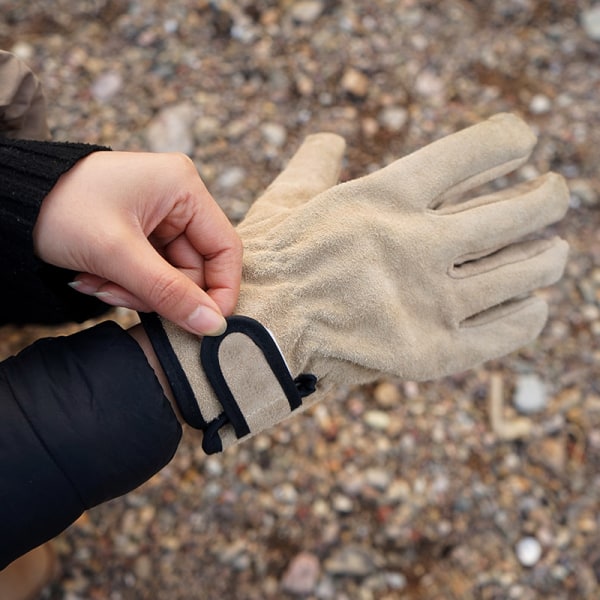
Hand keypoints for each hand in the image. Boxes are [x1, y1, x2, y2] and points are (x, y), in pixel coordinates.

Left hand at [33, 151, 242, 335]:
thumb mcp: (117, 253)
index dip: (221, 290)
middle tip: (118, 296)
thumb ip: (169, 292)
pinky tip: (97, 277)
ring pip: (171, 275)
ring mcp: (160, 216)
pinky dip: (126, 283)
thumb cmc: (60, 208)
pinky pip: (151, 272)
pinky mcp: (142, 232)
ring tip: (98, 283)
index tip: (206, 325)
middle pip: (195, 267)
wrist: (9, 200)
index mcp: (183, 187)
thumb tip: (213, 326)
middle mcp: (178, 199)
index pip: (225, 248)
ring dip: (137, 290)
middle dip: (159, 291)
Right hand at [143, 113, 569, 452]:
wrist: (252, 340)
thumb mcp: (283, 201)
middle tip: (554, 196)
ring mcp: (429, 300)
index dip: (510, 140)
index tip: (524, 143)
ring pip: (523, 271)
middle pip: (518, 212)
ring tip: (552, 252)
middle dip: (548, 199)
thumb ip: (315, 163)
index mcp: (384, 197)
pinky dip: (528, 316)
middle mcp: (417, 243)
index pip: (474, 151)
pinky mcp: (432, 352)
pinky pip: (505, 331)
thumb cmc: (265, 268)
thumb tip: (332, 138)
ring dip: (547, 258)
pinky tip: (533, 306)